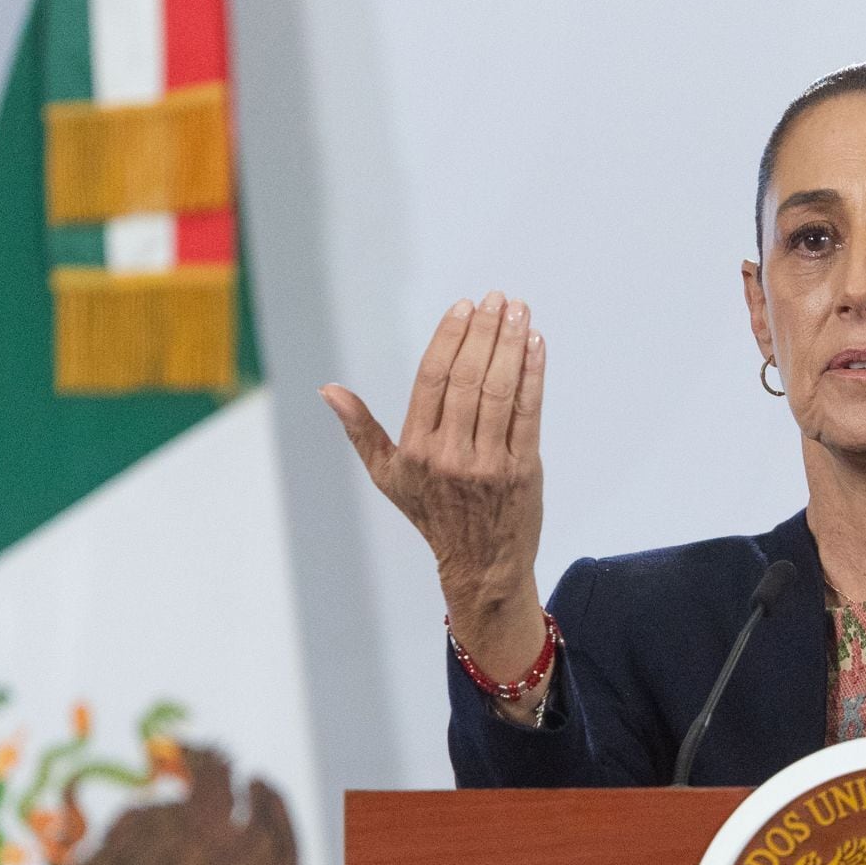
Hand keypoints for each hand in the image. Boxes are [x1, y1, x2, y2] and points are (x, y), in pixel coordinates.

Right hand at [320, 291, 550, 714]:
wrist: (481, 565)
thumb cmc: (433, 515)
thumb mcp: (388, 476)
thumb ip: (361, 430)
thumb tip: (328, 390)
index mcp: (415, 449)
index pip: (432, 378)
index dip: (450, 337)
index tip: (465, 306)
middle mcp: (450, 455)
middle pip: (469, 378)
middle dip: (485, 331)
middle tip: (499, 299)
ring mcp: (488, 463)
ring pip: (500, 391)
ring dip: (512, 345)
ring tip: (520, 311)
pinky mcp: (522, 470)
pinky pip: (529, 413)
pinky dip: (534, 375)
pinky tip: (536, 345)